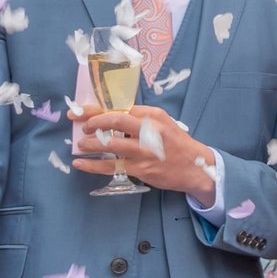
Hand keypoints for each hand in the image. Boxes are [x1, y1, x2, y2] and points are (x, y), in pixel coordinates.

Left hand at [71, 104, 220, 200]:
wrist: (196, 168)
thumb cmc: (176, 145)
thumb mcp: (163, 124)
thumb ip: (140, 120)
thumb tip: (108, 119)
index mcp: (154, 116)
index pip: (120, 109)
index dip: (96, 110)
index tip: (79, 113)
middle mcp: (150, 131)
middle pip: (115, 121)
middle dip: (93, 123)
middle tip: (83, 129)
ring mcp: (145, 151)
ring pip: (110, 144)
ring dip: (90, 145)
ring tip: (81, 146)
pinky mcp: (141, 168)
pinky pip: (111, 166)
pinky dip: (92, 165)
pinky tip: (80, 163)